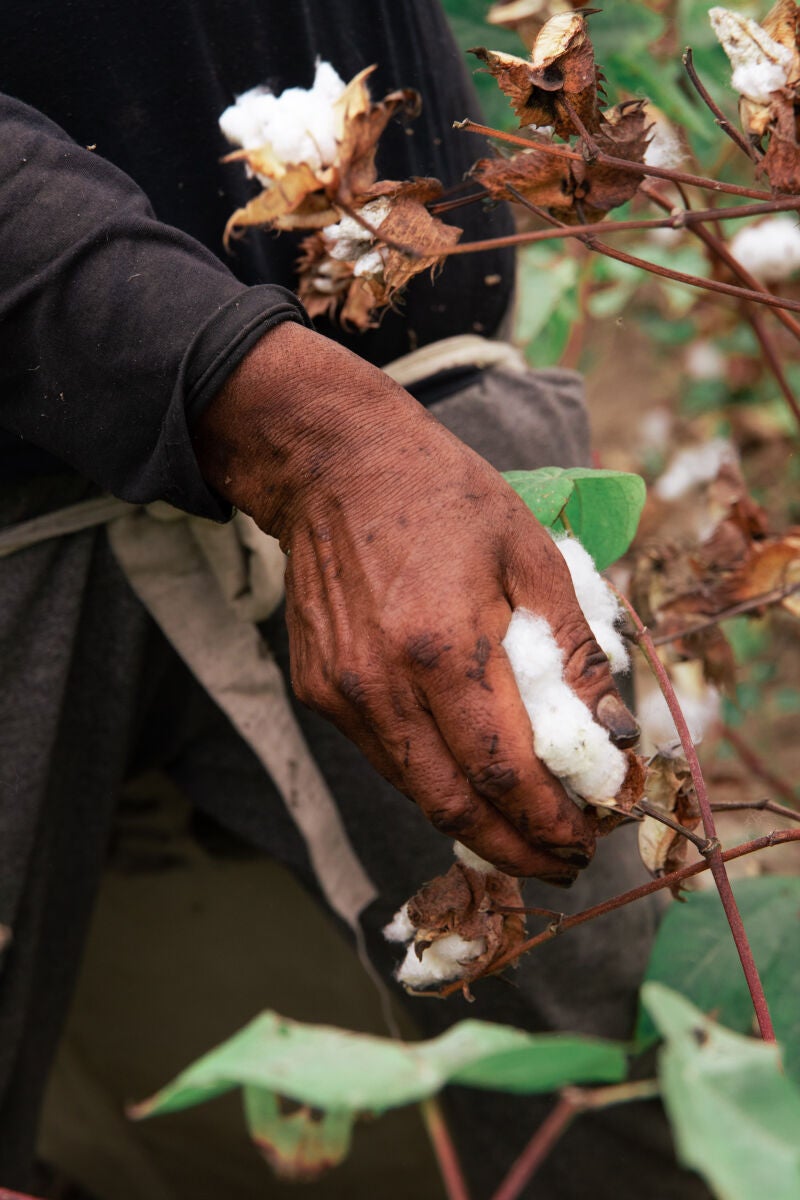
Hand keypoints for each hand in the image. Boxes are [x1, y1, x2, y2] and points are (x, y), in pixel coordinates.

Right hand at [193, 322, 637, 879]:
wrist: (334, 467)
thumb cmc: (442, 497)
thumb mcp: (530, 554)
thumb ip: (573, 649)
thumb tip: (610, 731)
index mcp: (443, 646)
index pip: (502, 770)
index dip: (546, 822)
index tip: (584, 843)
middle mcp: (381, 684)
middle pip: (453, 804)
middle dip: (513, 849)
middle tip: (558, 862)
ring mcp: (341, 693)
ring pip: (413, 791)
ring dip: (473, 824)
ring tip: (522, 832)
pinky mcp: (318, 691)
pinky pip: (383, 757)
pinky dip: (431, 780)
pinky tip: (466, 776)